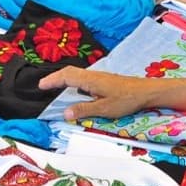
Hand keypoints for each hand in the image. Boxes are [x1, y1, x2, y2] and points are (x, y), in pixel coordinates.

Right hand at [37, 67, 154, 119]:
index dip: (52, 80)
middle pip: (69, 72)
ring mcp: (99, 77)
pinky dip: (73, 81)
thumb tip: (65, 113)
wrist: (145, 91)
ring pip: (76, 74)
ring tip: (55, 86)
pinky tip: (76, 90)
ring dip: (64, 78)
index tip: (40, 85)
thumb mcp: (104, 108)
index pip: (66, 77)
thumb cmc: (126, 99)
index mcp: (90, 80)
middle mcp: (92, 75)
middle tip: (44, 85)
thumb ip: (84, 110)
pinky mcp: (104, 80)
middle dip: (55, 77)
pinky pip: (83, 78)